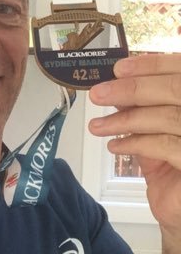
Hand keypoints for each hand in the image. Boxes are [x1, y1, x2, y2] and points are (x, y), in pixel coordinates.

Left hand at [88, 54, 180, 251]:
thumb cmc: (168, 161)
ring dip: (123, 120)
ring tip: (96, 126)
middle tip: (97, 94)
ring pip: (165, 117)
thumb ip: (141, 106)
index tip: (118, 68)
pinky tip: (114, 146)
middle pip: (174, 89)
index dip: (151, 65)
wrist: (178, 203)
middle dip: (131, 89)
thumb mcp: (152, 128)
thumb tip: (113, 85)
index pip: (180, 68)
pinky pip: (163, 145)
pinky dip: (133, 143)